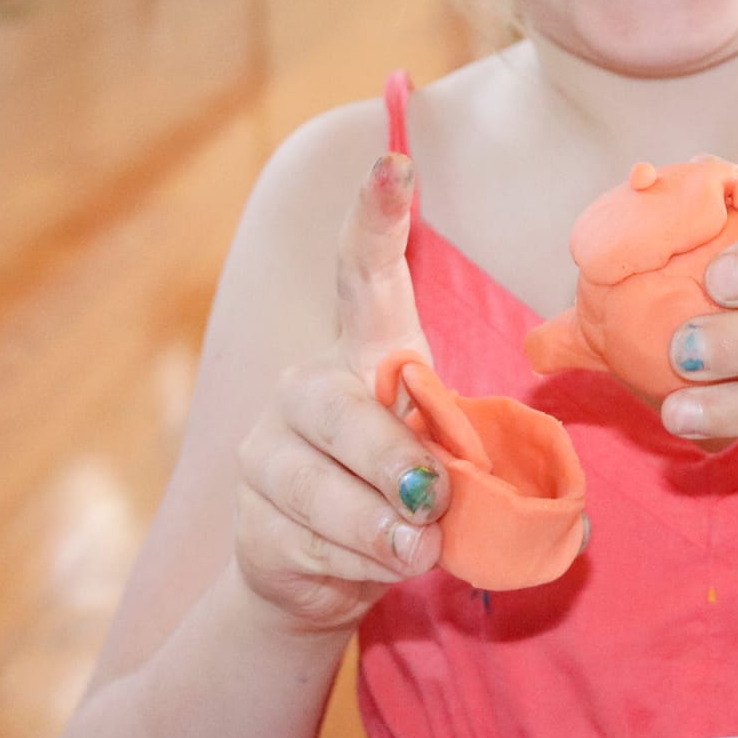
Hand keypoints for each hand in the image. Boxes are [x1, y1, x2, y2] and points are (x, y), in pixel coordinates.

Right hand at [232, 153, 449, 634]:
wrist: (324, 572)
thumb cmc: (405, 492)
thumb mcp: (450, 460)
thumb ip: (464, 461)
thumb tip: (486, 501)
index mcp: (368, 351)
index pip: (366, 270)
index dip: (378, 215)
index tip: (396, 165)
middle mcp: (306, 388)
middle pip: (336, 407)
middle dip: (388, 458)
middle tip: (431, 499)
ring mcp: (267, 452)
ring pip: (317, 487)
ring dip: (376, 528)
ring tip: (417, 549)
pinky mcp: (250, 519)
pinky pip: (306, 542)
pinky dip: (355, 565)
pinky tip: (376, 566)